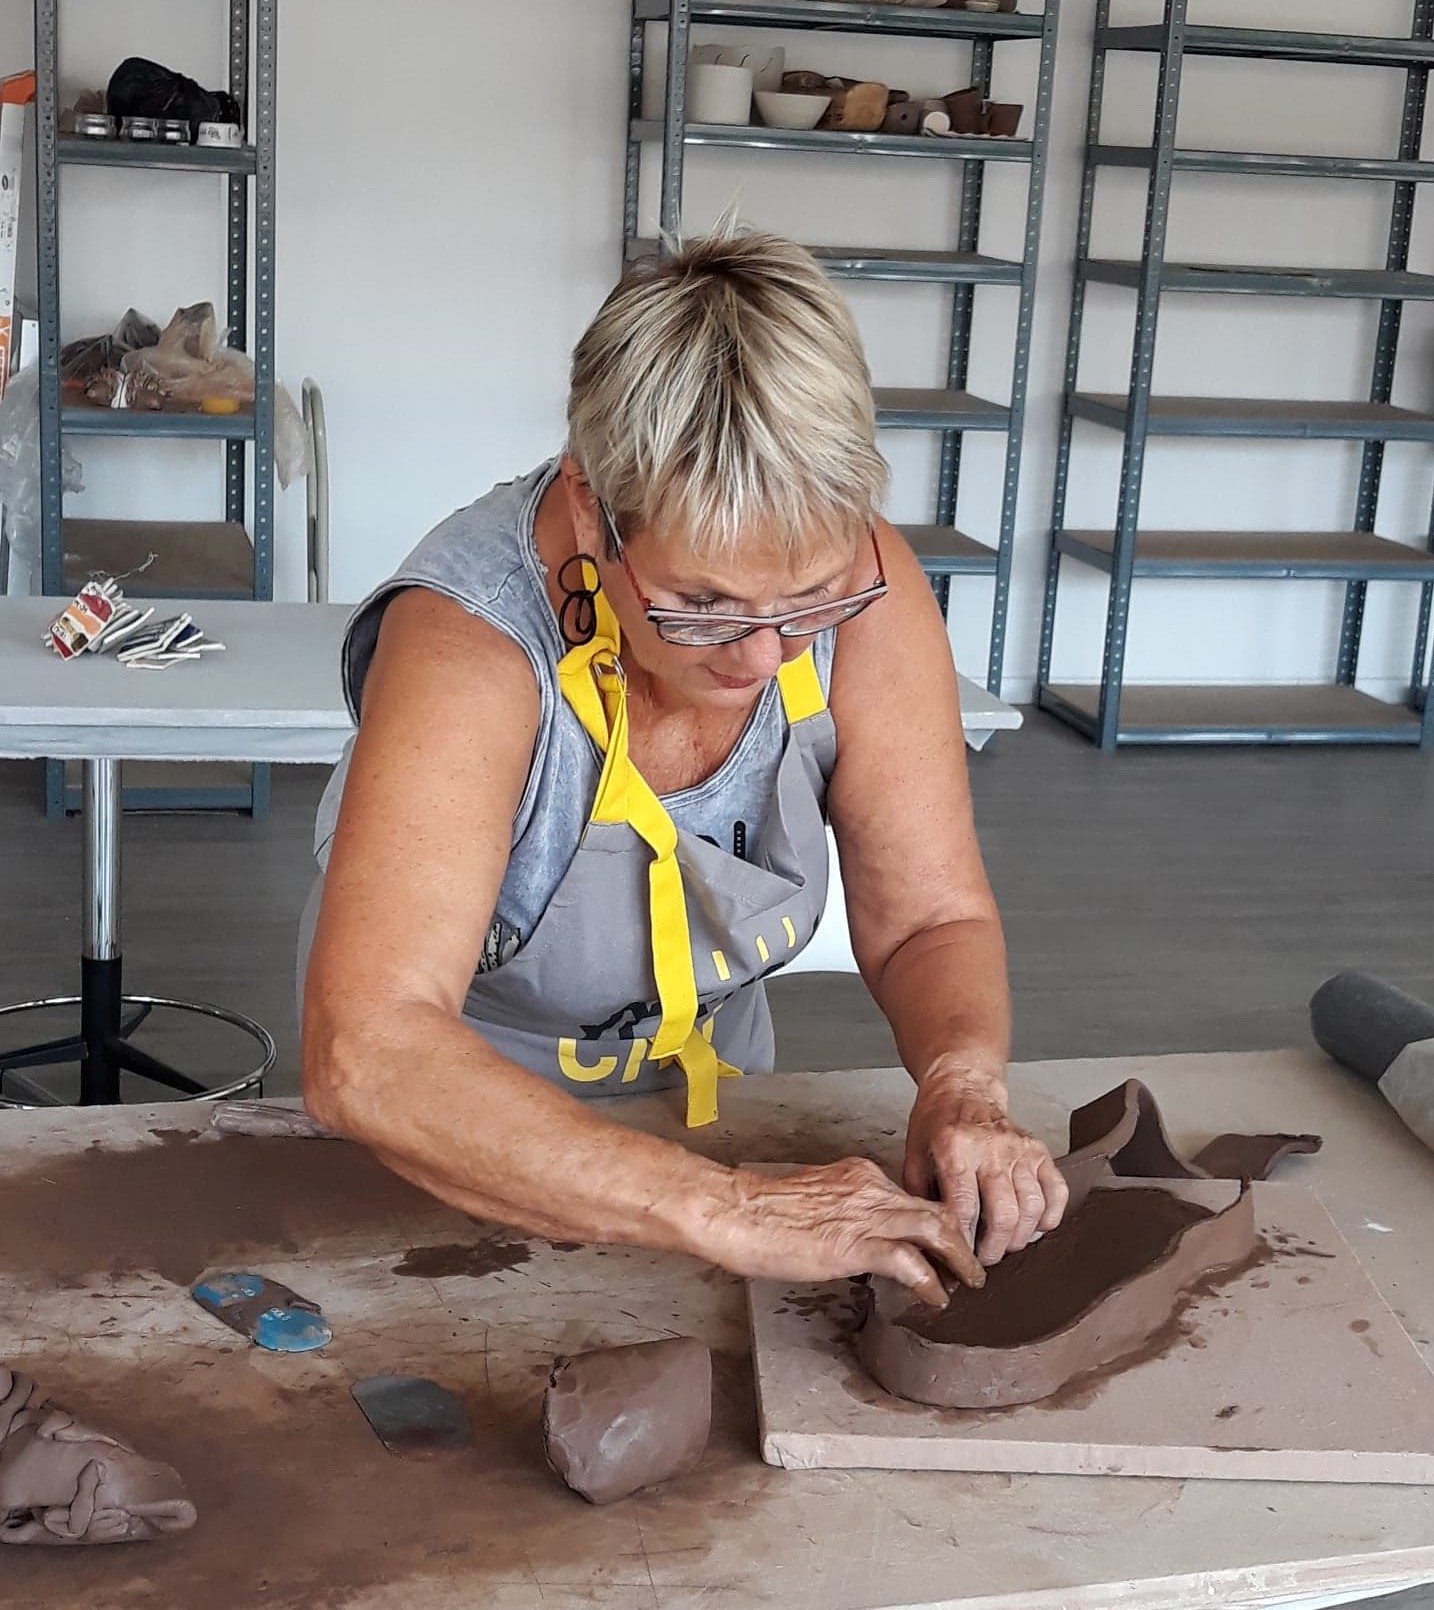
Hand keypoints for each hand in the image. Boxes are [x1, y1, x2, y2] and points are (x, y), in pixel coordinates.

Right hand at [704, 1158, 986, 1306]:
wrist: (737, 1213)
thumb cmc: (761, 1211)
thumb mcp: (814, 1200)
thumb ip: (843, 1211)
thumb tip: (855, 1236)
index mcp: (859, 1175)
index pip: (912, 1196)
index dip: (937, 1219)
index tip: (948, 1240)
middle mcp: (870, 1188)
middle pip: (936, 1207)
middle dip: (962, 1237)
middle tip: (975, 1263)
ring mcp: (866, 1215)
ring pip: (935, 1229)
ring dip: (959, 1259)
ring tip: (971, 1281)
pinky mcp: (856, 1245)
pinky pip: (910, 1263)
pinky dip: (930, 1282)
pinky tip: (936, 1298)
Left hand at [904, 1065, 1067, 1266]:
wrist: (964, 1085)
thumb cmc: (937, 1120)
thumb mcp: (913, 1153)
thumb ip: (918, 1194)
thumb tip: (926, 1236)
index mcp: (955, 1147)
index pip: (964, 1207)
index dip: (964, 1241)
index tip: (959, 1257)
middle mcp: (991, 1148)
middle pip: (1004, 1214)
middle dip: (995, 1249)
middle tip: (985, 1260)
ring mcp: (1019, 1149)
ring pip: (1032, 1208)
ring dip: (1019, 1238)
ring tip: (1004, 1245)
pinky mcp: (1039, 1150)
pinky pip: (1056, 1192)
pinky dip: (1050, 1217)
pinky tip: (1034, 1227)